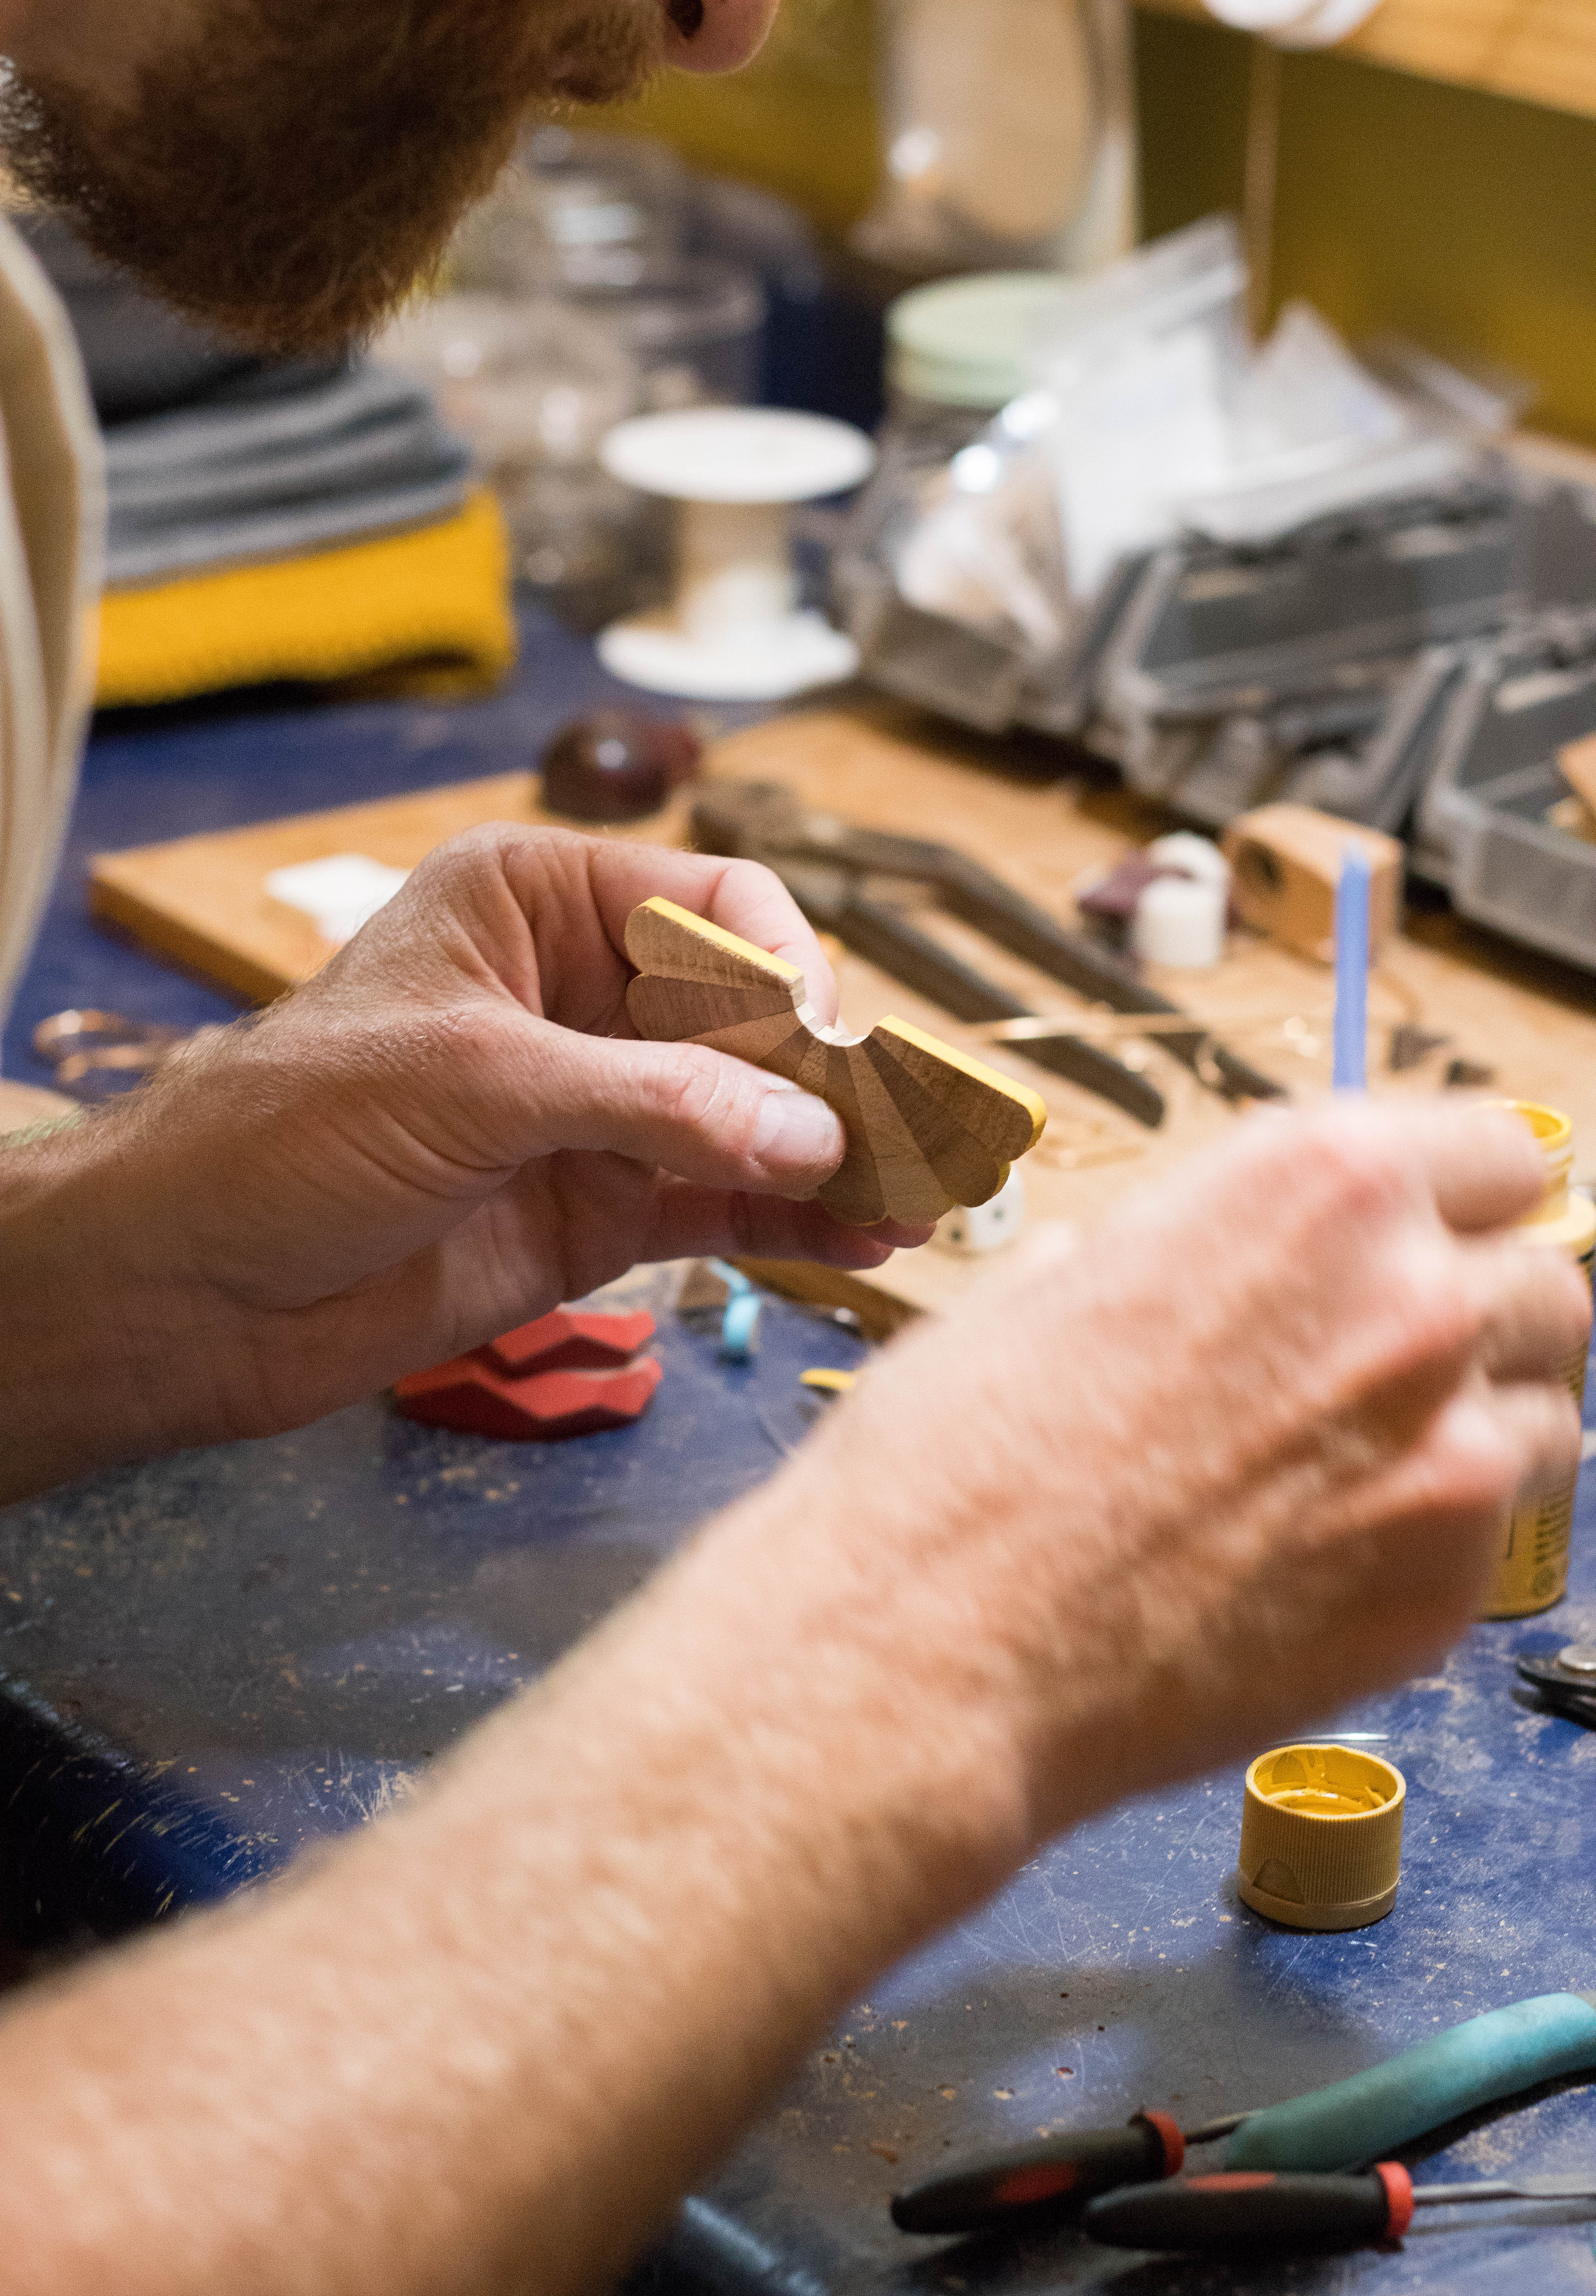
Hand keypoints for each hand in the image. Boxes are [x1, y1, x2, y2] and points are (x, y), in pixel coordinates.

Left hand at [1, 826, 926, 1491]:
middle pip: (752, 1020)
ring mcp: (599, 1110)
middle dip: (838, 1075)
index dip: (786, 971)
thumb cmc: (292, 1129)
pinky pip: (724, 1205)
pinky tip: (865, 1240)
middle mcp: (584, 998)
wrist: (192, 1282)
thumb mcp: (476, 1083)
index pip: (713, 905)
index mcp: (539, 904)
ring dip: (837, 1156)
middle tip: (923, 1131)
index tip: (829, 1046)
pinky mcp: (600, 1211)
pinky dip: (795, 1221)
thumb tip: (811, 1133)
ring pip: (753, 1120)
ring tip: (925, 1197)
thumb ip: (653, 1103)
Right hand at [697, 1099, 1589, 1867]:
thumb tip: (1222, 1270)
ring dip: (1477, 1430)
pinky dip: (1430, 1545)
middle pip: (1546, 1283)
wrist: (928, 1643)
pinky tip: (1314, 1561)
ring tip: (1355, 1472)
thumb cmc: (959, 1460)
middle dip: (1479, 1316)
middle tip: (1384, 1369)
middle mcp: (1410, 1303)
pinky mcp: (1444, 1595)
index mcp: (1316, 1187)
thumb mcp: (1060, 1277)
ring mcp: (1448, 1457)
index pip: (1500, 1152)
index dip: (1459, 1198)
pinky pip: (1496, 1546)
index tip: (1434, 1234)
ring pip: (1549, 1416)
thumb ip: (1191, 1251)